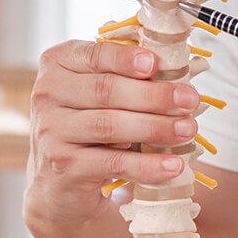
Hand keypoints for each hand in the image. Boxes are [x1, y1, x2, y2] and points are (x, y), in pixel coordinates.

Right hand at [25, 40, 200, 237]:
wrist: (61, 183)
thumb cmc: (91, 129)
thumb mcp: (101, 97)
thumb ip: (127, 79)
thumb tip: (180, 74)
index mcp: (58, 65)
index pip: (93, 55)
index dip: (125, 58)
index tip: (155, 63)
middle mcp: (47, 94)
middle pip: (106, 90)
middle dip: (154, 95)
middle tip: (189, 100)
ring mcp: (52, 131)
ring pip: (109, 125)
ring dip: (155, 128)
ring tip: (187, 130)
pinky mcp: (65, 165)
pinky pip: (113, 163)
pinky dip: (147, 165)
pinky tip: (173, 165)